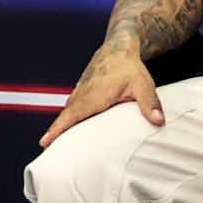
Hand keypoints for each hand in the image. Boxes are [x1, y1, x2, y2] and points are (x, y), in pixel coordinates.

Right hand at [39, 39, 161, 148]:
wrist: (118, 48)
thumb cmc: (129, 67)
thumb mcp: (142, 84)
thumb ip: (150, 104)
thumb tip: (158, 122)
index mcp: (93, 96)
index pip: (72, 115)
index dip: (58, 129)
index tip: (44, 142)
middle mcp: (82, 95)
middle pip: (64, 119)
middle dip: (54, 135)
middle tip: (45, 155)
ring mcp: (79, 93)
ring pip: (66, 114)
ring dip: (59, 129)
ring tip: (53, 148)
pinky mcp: (81, 93)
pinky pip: (70, 110)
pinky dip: (66, 121)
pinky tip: (68, 132)